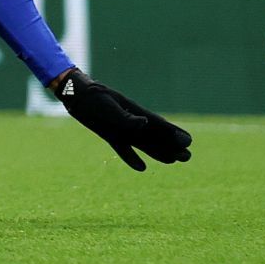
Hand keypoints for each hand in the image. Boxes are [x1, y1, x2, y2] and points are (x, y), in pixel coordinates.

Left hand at [52, 68, 192, 170]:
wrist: (76, 95)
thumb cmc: (93, 97)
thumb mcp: (109, 105)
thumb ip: (126, 117)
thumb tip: (145, 123)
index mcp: (136, 112)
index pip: (160, 125)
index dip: (174, 134)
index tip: (188, 142)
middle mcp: (132, 122)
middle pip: (157, 137)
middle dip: (172, 146)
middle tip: (187, 157)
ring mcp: (122, 129)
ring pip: (145, 144)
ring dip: (159, 152)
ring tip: (175, 160)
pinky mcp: (110, 135)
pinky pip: (124, 149)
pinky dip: (132, 158)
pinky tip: (142, 168)